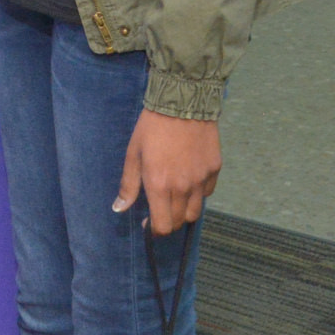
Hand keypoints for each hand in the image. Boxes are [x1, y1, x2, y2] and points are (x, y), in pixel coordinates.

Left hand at [115, 110, 221, 234]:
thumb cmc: (151, 128)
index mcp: (160, 185)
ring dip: (183, 210)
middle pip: (178, 221)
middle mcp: (183, 188)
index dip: (154, 230)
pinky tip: (188, 180)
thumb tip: (119, 208)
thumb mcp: (133, 154)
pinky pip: (206, 192)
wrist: (181, 104)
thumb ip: (128, 185)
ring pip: (195, 211)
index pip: (162, 225)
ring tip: (173, 197)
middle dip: (167, 221)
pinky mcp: (215, 170)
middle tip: (158, 209)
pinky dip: (197, 193)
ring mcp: (201, 180)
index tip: (148, 224)